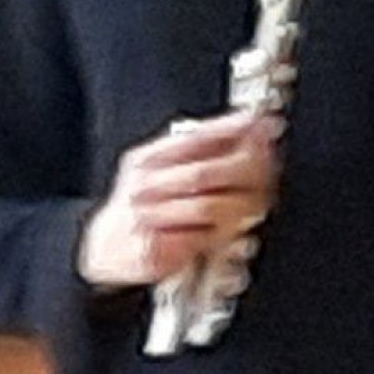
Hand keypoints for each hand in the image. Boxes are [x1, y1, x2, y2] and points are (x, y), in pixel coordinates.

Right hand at [78, 111, 278, 288]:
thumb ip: (197, 147)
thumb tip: (245, 124)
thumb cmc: (142, 206)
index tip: (260, 125)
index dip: (231, 130)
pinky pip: (200, 238)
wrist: (106, 248)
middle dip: (241, 172)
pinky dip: (222, 233)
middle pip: (204, 172)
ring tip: (253, 205)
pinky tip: (231, 228)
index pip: (195, 137)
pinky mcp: (156, 249)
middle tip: (267, 172)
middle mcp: (145, 186)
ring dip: (237, 207)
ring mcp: (148, 218)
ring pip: (206, 207)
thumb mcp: (158, 167)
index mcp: (148, 159)